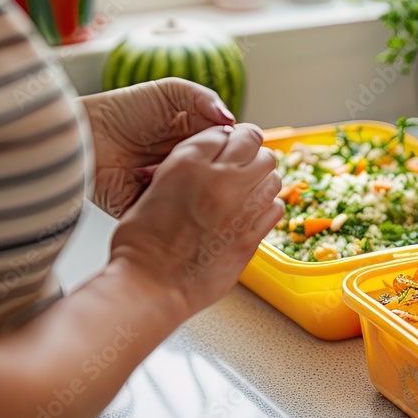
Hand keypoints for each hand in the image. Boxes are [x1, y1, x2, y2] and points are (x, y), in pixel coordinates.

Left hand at [81, 78, 236, 217]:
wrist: (86, 136)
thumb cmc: (122, 111)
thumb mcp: (168, 92)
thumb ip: (203, 98)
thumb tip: (232, 120)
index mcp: (196, 140)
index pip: (228, 150)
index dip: (234, 150)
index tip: (236, 148)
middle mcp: (188, 166)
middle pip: (218, 175)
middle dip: (215, 170)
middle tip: (207, 162)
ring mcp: (173, 189)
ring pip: (200, 196)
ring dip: (195, 187)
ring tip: (178, 172)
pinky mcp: (157, 209)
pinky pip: (176, 215)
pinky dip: (177, 205)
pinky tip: (168, 189)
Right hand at [109, 123, 281, 318]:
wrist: (151, 285)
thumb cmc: (142, 244)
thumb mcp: (153, 190)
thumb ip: (184, 169)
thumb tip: (209, 161)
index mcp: (187, 164)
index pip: (224, 131)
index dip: (227, 138)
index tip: (228, 146)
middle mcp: (219, 180)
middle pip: (255, 144)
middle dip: (250, 151)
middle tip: (242, 164)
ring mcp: (240, 208)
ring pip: (272, 173)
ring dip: (262, 177)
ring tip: (248, 189)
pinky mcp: (252, 235)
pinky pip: (275, 206)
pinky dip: (267, 205)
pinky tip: (252, 213)